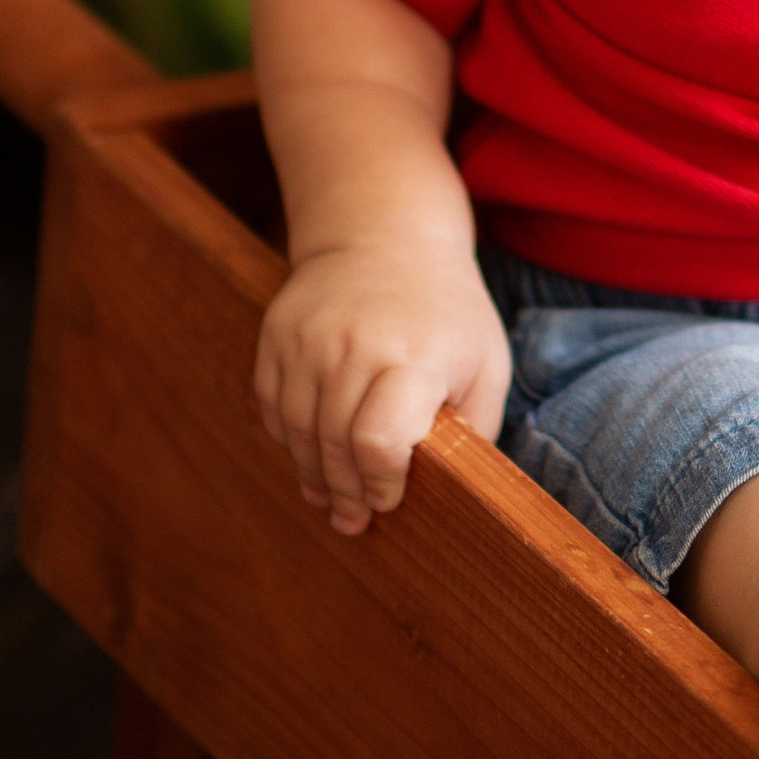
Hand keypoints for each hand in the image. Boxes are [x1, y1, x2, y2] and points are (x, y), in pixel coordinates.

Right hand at [253, 239, 513, 538]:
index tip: (390, 500)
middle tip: (355, 521)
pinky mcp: (277, 333)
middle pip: (334, 443)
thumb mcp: (485, 363)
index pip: (379, 440)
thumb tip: (462, 492)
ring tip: (328, 500)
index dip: (381, 482)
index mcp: (414, 356)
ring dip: (313, 475)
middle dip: (346, 492)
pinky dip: (289, 438)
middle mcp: (354, 345)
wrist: (386, 237)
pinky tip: (309, 455)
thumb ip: (476, 428)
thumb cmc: (448, 313)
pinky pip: (273, 405)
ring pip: (298, 430)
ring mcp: (308, 337)